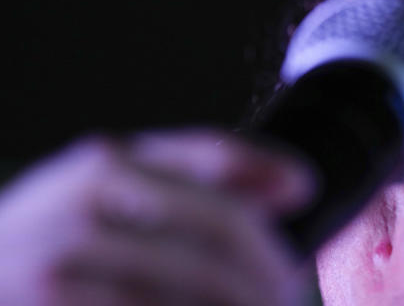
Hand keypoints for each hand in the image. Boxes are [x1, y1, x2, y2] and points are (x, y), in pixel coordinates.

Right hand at [0, 130, 314, 305]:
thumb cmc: (55, 236)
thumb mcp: (110, 190)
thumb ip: (195, 178)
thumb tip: (296, 186)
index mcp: (105, 163)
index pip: (210, 153)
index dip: (268, 169)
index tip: (306, 190)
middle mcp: (86, 202)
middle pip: (216, 227)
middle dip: (267, 262)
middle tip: (288, 287)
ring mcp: (65, 262)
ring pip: (194, 284)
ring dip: (241, 301)